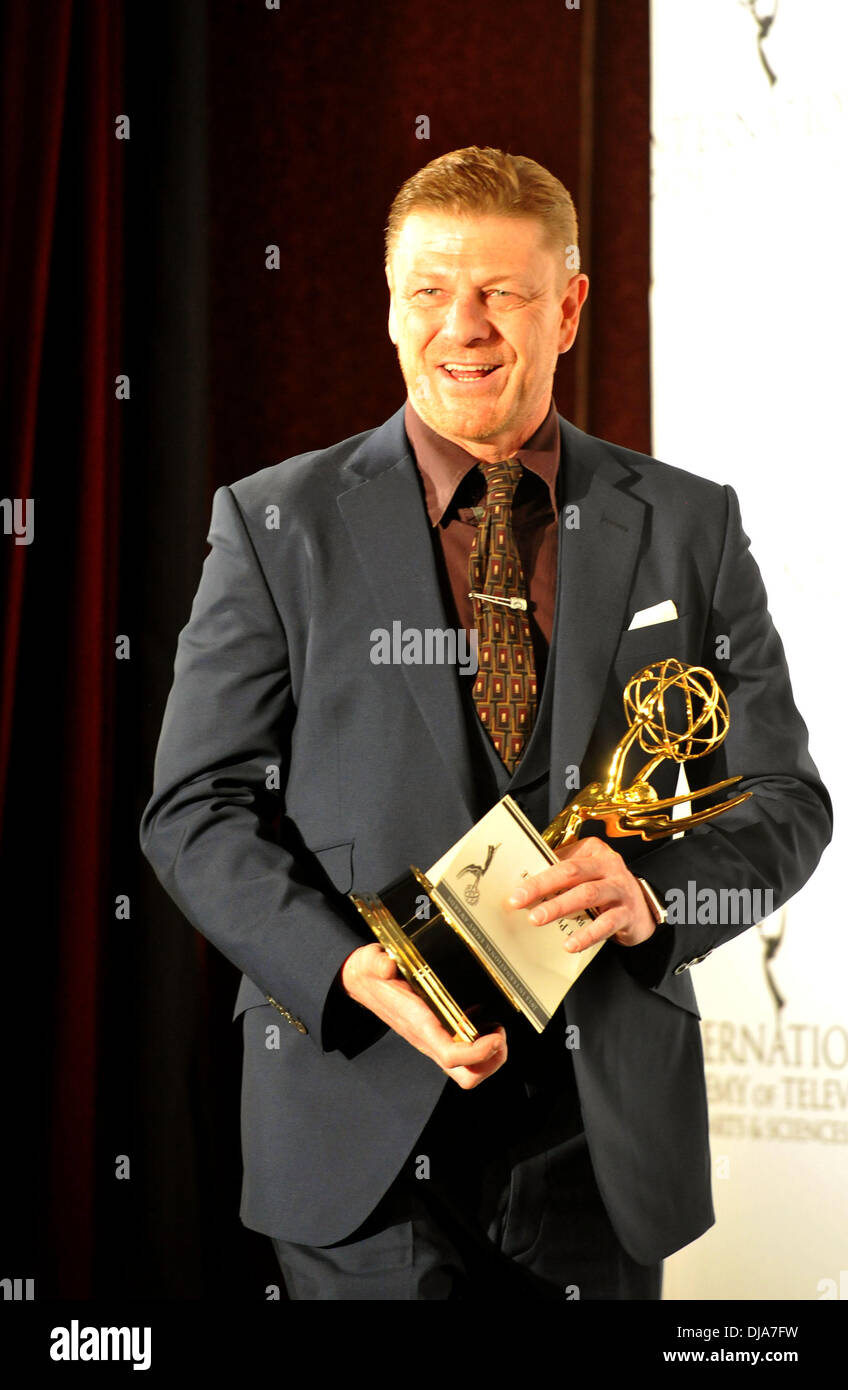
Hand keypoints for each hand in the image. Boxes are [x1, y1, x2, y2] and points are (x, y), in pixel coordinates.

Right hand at [340, 942, 506, 1088]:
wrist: (361, 982)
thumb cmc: (372, 974)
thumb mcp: (372, 962)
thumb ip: (379, 963)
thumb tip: (387, 964)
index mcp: (418, 1024)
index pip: (451, 1056)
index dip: (478, 1053)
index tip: (495, 1035)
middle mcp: (428, 1039)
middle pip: (466, 1075)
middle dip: (491, 1061)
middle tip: (499, 1034)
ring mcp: (434, 1040)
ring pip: (468, 1069)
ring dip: (490, 1056)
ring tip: (496, 1029)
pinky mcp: (438, 1035)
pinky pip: (465, 1054)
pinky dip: (482, 1044)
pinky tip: (484, 1019)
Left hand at [506, 836, 655, 951]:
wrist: (644, 909)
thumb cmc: (606, 889)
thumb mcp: (586, 875)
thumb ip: (562, 875)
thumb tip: (526, 888)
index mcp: (593, 851)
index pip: (562, 860)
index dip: (537, 874)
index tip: (516, 889)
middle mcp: (608, 865)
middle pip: (571, 872)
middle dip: (542, 886)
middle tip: (519, 900)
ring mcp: (620, 888)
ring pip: (587, 894)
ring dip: (559, 906)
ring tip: (537, 919)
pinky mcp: (628, 913)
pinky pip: (606, 923)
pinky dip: (587, 934)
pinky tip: (570, 944)